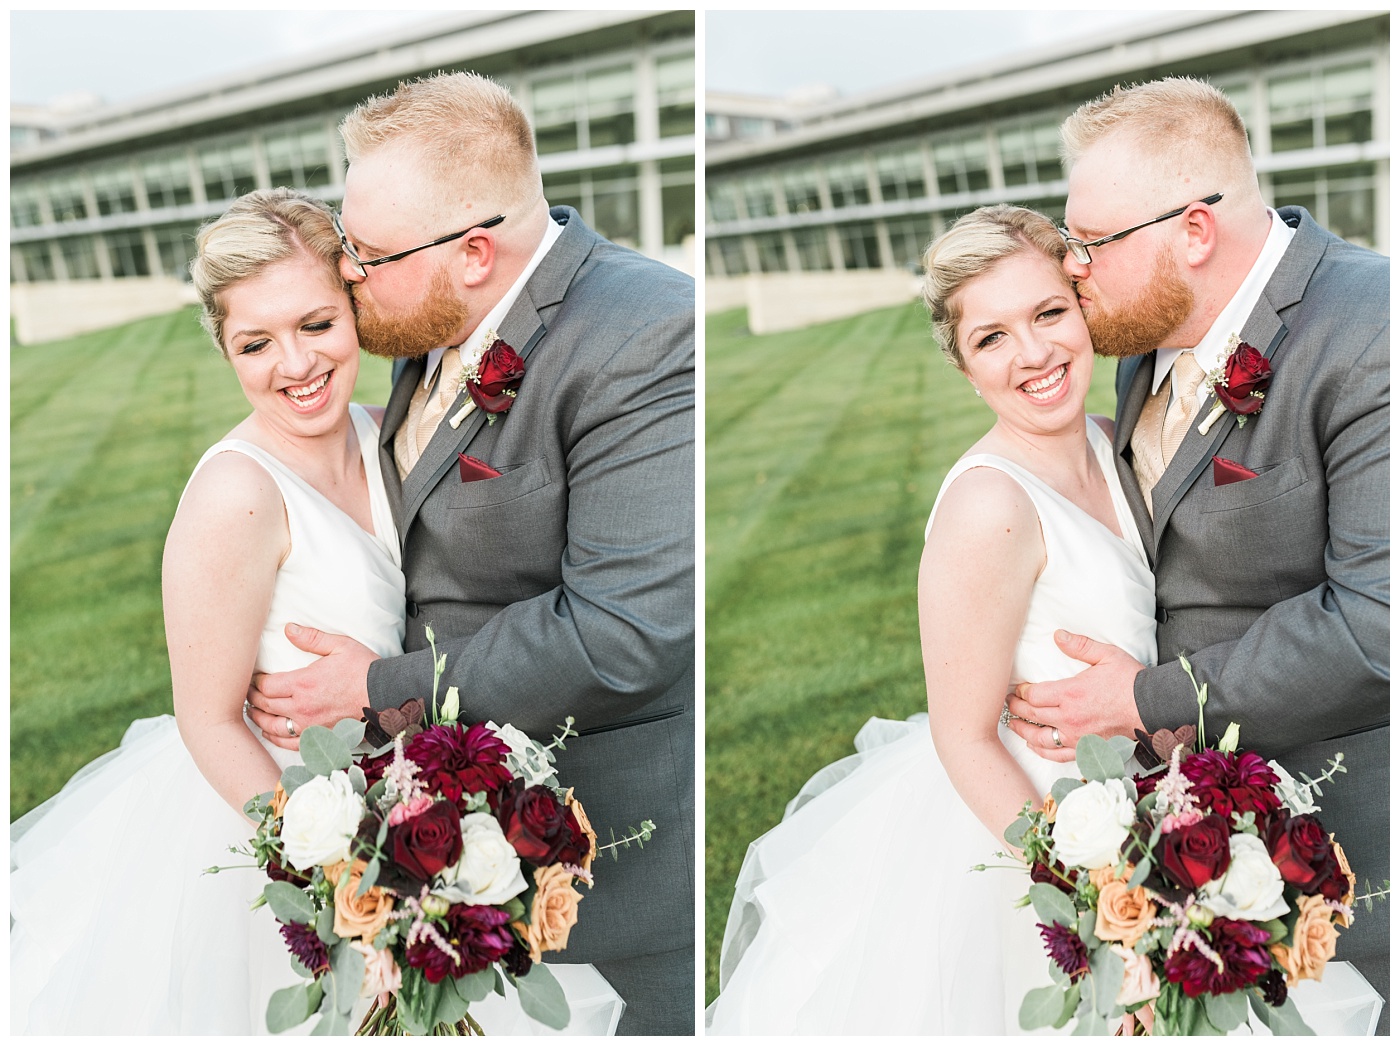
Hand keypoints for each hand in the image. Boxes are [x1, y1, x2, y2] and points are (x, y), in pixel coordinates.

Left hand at [246, 624, 378, 748]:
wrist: (386, 695)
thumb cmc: (364, 669)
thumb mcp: (340, 646)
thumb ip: (311, 638)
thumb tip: (288, 628)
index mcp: (304, 683)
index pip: (266, 685)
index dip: (255, 682)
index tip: (254, 678)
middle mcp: (302, 707)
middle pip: (265, 705)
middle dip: (253, 698)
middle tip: (248, 693)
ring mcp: (309, 725)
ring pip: (273, 726)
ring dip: (259, 718)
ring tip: (253, 711)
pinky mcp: (319, 737)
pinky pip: (290, 742)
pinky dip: (275, 737)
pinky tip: (270, 732)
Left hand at [1005, 630, 1145, 761]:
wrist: (1154, 709)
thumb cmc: (1131, 681)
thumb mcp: (1106, 655)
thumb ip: (1080, 645)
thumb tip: (1058, 634)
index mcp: (1070, 693)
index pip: (1033, 695)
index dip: (1020, 692)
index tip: (1017, 688)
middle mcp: (1069, 717)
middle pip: (1031, 715)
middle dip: (1015, 708)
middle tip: (1008, 703)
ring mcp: (1077, 736)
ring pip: (1040, 737)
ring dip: (1023, 731)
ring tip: (1012, 724)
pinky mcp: (1086, 749)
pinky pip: (1058, 754)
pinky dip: (1042, 751)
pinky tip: (1034, 745)